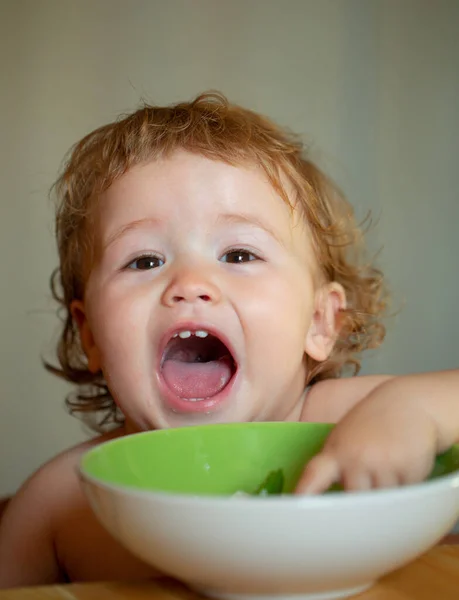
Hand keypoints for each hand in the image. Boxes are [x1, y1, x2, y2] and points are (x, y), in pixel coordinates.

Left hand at [295, 385, 438, 493]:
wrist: (408, 403)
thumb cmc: (372, 423)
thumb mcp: (346, 437)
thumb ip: (336, 465)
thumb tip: (324, 498)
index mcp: (336, 450)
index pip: (314, 475)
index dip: (303, 494)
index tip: (295, 508)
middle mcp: (357, 458)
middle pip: (353, 500)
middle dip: (359, 497)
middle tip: (367, 481)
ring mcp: (383, 465)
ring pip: (381, 503)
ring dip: (385, 494)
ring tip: (388, 467)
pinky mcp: (409, 470)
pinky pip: (404, 496)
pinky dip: (404, 486)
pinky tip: (404, 465)